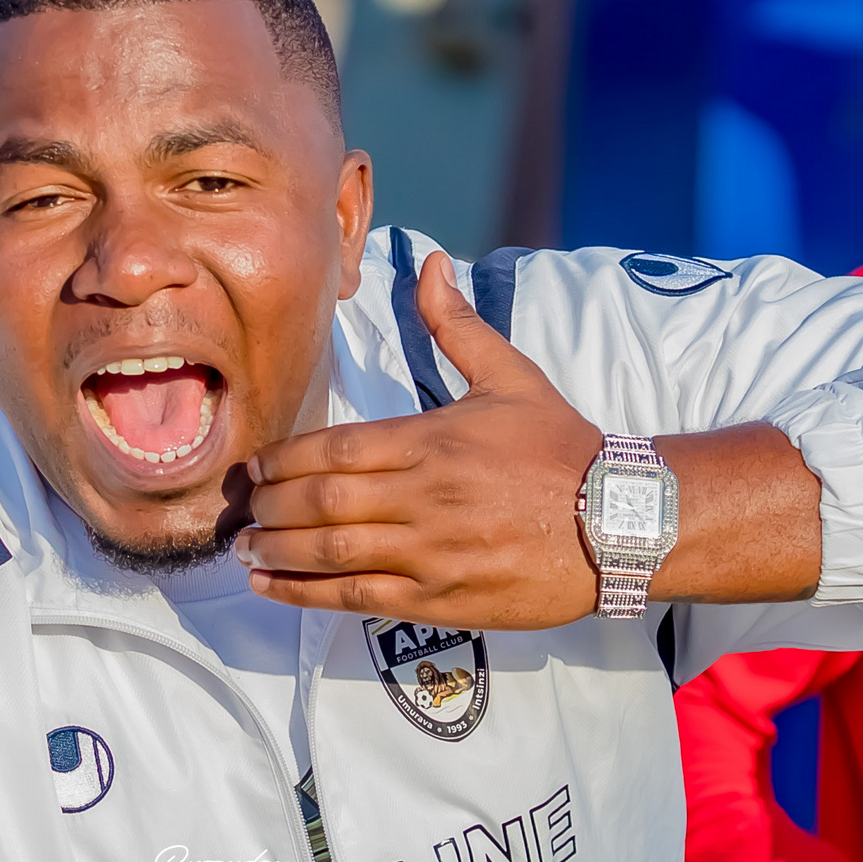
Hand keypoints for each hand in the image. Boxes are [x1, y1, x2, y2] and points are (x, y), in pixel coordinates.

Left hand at [237, 250, 605, 626]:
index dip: (285, 460)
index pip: (336, 449)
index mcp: (434, 440)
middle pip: (323, 501)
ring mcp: (432, 551)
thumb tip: (430, 263)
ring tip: (245, 549)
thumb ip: (456, 326)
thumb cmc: (562, 448)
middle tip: (242, 508)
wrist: (620, 523)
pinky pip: (358, 598)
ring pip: (332, 551)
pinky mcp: (442, 598)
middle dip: (271, 506)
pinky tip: (271, 587)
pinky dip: (306, 593)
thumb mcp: (511, 377)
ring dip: (276, 551)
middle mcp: (425, 496)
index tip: (257, 466)